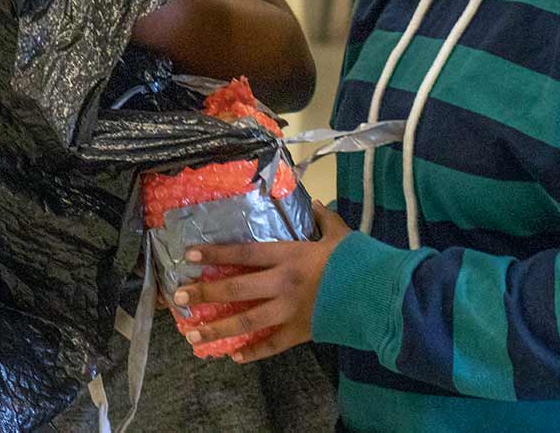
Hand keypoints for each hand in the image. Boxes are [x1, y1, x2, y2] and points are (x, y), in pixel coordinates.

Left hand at [172, 202, 351, 361]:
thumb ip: (324, 219)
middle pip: (236, 289)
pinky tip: (235, 356)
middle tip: (180, 298)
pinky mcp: (300, 333)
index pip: (244, 253)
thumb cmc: (358, 261)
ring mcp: (289, 311)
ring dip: (217, 329)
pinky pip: (271, 345)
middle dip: (205, 293)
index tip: (190, 255)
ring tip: (193, 335)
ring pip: (246, 322)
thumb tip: (317, 203)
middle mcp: (282, 284)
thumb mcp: (340, 234)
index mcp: (289, 256)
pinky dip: (253, 352)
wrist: (379, 295)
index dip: (216, 253)